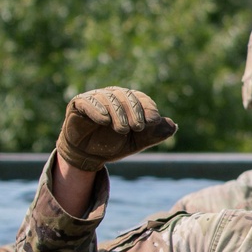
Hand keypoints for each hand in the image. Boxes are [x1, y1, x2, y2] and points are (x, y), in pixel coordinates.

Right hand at [56, 88, 176, 171]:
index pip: (141, 98)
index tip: (153, 121)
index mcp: (128, 101)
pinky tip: (104, 120)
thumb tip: (173, 125)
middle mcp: (112, 96)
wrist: (89, 155)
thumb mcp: (137, 142)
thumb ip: (154, 134)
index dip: (148, 108)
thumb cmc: (114, 144)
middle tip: (138, 127)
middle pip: (126, 97)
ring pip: (108, 98)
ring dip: (118, 113)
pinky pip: (87, 101)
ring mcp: (94, 98)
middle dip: (134, 111)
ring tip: (123, 129)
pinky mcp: (78, 104)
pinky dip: (96, 109)